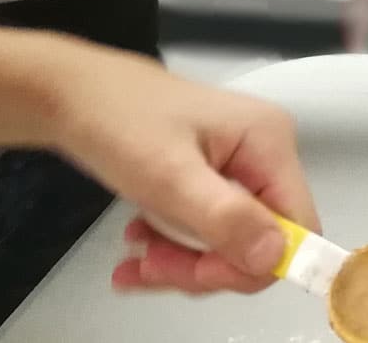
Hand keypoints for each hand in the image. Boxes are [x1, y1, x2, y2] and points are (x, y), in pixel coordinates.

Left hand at [23, 48, 315, 296]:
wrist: (71, 93)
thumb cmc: (117, 123)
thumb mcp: (168, 176)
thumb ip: (224, 218)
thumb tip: (276, 257)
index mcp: (269, 142)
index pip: (297, 226)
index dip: (254, 262)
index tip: (199, 274)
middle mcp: (264, 151)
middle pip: (260, 239)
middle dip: (204, 265)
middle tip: (149, 268)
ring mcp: (237, 163)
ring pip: (229, 241)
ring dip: (181, 262)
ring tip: (133, 260)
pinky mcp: (211, 173)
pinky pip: (208, 228)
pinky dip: (173, 247)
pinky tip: (137, 245)